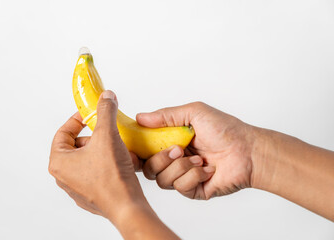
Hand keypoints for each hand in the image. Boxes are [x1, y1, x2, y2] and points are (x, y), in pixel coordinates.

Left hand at [49, 90, 145, 219]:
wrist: (127, 206)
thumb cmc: (112, 177)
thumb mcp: (108, 135)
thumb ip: (105, 112)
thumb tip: (106, 97)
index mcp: (59, 162)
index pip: (63, 132)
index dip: (78, 119)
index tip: (90, 114)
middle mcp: (64, 176)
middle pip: (78, 145)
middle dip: (96, 136)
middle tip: (109, 131)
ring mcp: (77, 187)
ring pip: (89, 158)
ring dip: (105, 149)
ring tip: (119, 148)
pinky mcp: (91, 194)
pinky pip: (97, 171)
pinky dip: (109, 163)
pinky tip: (122, 161)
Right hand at [137, 102, 254, 199]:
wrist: (248, 151)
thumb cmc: (225, 129)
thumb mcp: (194, 113)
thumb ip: (166, 115)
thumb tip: (140, 118)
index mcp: (171, 141)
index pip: (145, 150)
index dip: (138, 151)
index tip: (136, 148)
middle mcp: (174, 160)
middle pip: (148, 168)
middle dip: (159, 160)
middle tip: (178, 149)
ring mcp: (183, 176)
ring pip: (162, 180)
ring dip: (180, 167)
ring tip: (200, 159)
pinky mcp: (193, 190)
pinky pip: (180, 187)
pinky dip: (193, 176)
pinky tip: (207, 169)